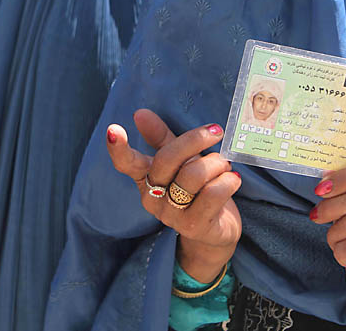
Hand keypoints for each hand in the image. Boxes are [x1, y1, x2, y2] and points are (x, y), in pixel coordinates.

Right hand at [106, 109, 241, 282]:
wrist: (216, 231)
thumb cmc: (196, 189)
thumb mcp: (179, 161)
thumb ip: (161, 137)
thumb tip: (140, 114)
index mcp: (145, 178)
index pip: (127, 163)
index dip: (119, 148)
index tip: (113, 130)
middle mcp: (152, 198)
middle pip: (166, 160)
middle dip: (194, 140)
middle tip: (216, 131)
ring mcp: (171, 215)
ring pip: (193, 175)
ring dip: (217, 163)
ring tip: (224, 164)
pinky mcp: (194, 226)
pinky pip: (213, 194)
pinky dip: (227, 181)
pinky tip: (232, 180)